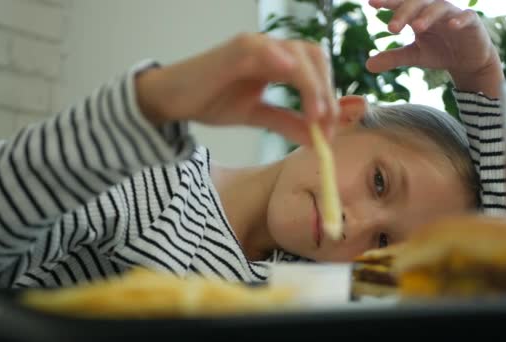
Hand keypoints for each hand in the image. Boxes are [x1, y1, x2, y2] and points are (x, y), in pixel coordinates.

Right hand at [136, 33, 338, 145]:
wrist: (173, 99)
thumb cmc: (211, 101)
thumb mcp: (256, 116)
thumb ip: (287, 124)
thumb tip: (317, 140)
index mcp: (278, 63)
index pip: (317, 70)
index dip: (330, 97)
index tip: (332, 130)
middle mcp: (270, 50)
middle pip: (315, 57)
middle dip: (327, 91)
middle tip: (328, 124)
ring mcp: (254, 47)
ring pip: (296, 54)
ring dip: (312, 84)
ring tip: (315, 115)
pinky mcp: (234, 50)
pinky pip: (261, 49)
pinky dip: (279, 58)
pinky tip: (290, 73)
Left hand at [366, 0, 503, 96]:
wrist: (468, 60)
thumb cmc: (439, 51)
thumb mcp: (413, 55)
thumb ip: (392, 58)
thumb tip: (367, 66)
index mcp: (417, 14)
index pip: (400, 4)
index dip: (387, 1)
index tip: (371, 3)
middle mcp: (433, 10)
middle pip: (417, 3)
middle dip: (403, 13)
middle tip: (391, 29)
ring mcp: (452, 14)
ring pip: (439, 8)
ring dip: (427, 16)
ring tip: (416, 28)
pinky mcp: (471, 23)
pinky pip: (466, 17)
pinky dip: (459, 20)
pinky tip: (451, 26)